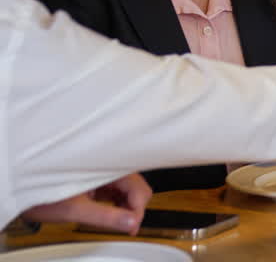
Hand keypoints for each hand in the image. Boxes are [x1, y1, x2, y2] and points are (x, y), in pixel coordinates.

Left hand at [21, 173, 150, 233]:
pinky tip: (109, 209)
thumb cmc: (41, 193)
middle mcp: (108, 165)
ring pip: (129, 187)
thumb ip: (106, 216)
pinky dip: (117, 201)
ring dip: (126, 205)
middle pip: (136, 187)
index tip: (130, 226)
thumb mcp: (75, 209)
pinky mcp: (98, 176)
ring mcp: (104, 170)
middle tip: (125, 226)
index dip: (137, 210)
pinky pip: (117, 187)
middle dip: (133, 208)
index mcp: (106, 167)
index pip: (138, 188)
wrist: (22, 187)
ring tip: (116, 220)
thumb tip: (131, 222)